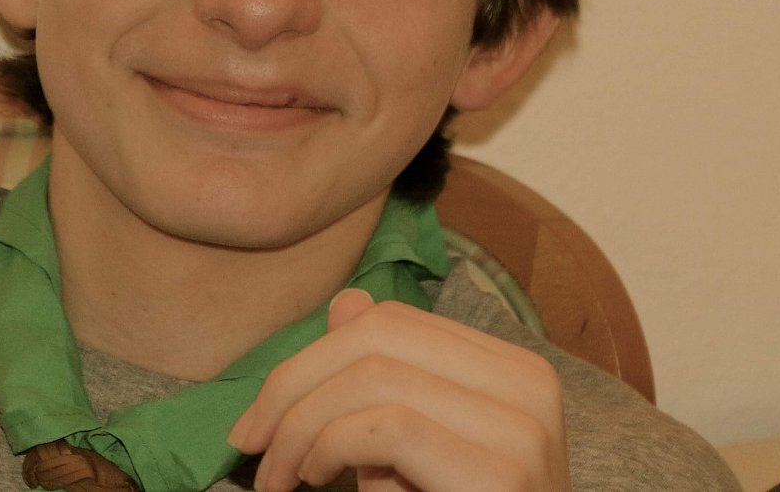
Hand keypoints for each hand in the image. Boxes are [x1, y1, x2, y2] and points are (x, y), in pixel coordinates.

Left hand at [226, 289, 569, 491]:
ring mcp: (523, 427)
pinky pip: (389, 427)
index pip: (394, 323)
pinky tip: (318, 477)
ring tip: (281, 473)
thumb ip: (385, 384)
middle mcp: (529, 384)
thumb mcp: (415, 450)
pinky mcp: (503, 474)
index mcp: (512, 370)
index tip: (261, 415)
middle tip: (250, 441)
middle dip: (294, 385)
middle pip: (380, 336)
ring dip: (303, 423)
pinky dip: (331, 445)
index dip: (313, 358)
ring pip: (376, 374)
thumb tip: (348, 304)